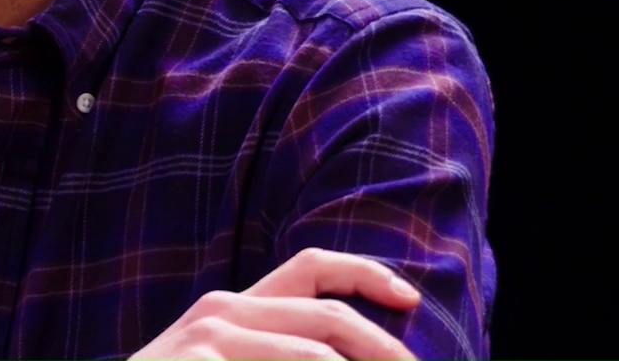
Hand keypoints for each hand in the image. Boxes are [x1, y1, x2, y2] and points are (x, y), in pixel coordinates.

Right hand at [128, 248, 420, 359]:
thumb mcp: (222, 359)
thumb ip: (274, 347)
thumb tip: (345, 354)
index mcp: (235, 305)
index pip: (311, 267)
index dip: (366, 274)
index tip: (410, 299)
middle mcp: (223, 311)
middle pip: (328, 315)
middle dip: (385, 346)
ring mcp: (209, 340)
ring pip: (314, 354)